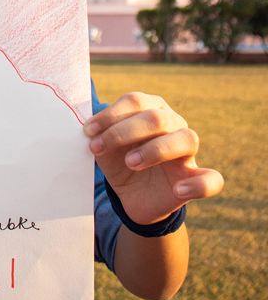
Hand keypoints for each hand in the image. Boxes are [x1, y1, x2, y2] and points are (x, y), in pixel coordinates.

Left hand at [84, 91, 222, 224]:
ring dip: (156, 150)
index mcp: (151, 109)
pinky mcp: (196, 178)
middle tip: (100, 148)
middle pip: (157, 118)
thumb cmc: (120, 162)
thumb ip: (99, 136)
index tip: (88, 131)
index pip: (135, 101)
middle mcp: (174, 124)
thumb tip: (88, 128)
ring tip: (131, 163)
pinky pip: (212, 179)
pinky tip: (178, 190)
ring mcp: (188, 152)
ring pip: (187, 139)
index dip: (111, 115)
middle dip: (124, 132)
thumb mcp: (105, 149)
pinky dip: (198, 184)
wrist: (133, 197)